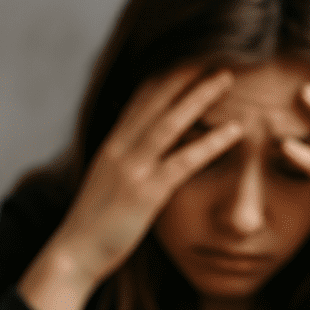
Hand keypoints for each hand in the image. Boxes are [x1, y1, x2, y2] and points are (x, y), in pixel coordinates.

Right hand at [19, 65, 243, 309]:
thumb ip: (124, 162)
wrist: (73, 254)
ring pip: (170, 123)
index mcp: (111, 145)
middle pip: (155, 100)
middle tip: (216, 55)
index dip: (165, 76)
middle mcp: (120, 149)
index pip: (140, 98)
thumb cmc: (92, 225)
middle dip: (185, 74)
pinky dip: (211, 142)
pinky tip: (236, 130)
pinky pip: (183, 161)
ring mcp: (132, 170)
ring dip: (200, 97)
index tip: (190, 58)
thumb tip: (141, 150)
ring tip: (227, 79)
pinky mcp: (145, 194)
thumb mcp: (106, 184)